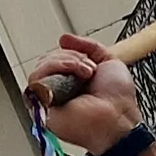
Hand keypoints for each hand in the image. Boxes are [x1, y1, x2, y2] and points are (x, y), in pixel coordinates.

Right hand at [23, 33, 141, 152]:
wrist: (118, 117)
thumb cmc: (118, 100)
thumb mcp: (108, 60)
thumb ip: (88, 46)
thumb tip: (63, 38)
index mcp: (71, 81)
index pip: (56, 58)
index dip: (70, 53)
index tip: (88, 59)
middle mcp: (58, 89)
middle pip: (47, 60)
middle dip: (71, 57)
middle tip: (88, 69)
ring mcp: (49, 98)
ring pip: (41, 67)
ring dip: (65, 62)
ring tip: (84, 74)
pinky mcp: (41, 106)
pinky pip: (36, 79)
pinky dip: (55, 70)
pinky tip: (72, 79)